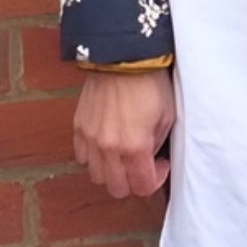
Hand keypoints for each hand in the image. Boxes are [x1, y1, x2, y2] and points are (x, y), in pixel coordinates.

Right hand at [72, 69, 175, 198]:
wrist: (124, 58)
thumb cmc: (151, 84)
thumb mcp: (168, 116)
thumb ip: (157, 143)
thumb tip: (150, 156)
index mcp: (134, 147)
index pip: (141, 187)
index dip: (154, 181)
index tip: (161, 166)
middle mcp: (107, 149)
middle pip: (116, 188)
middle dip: (134, 181)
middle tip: (144, 163)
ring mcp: (89, 139)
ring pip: (97, 176)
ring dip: (113, 171)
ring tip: (126, 153)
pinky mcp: (78, 128)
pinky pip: (82, 157)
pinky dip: (95, 157)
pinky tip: (109, 142)